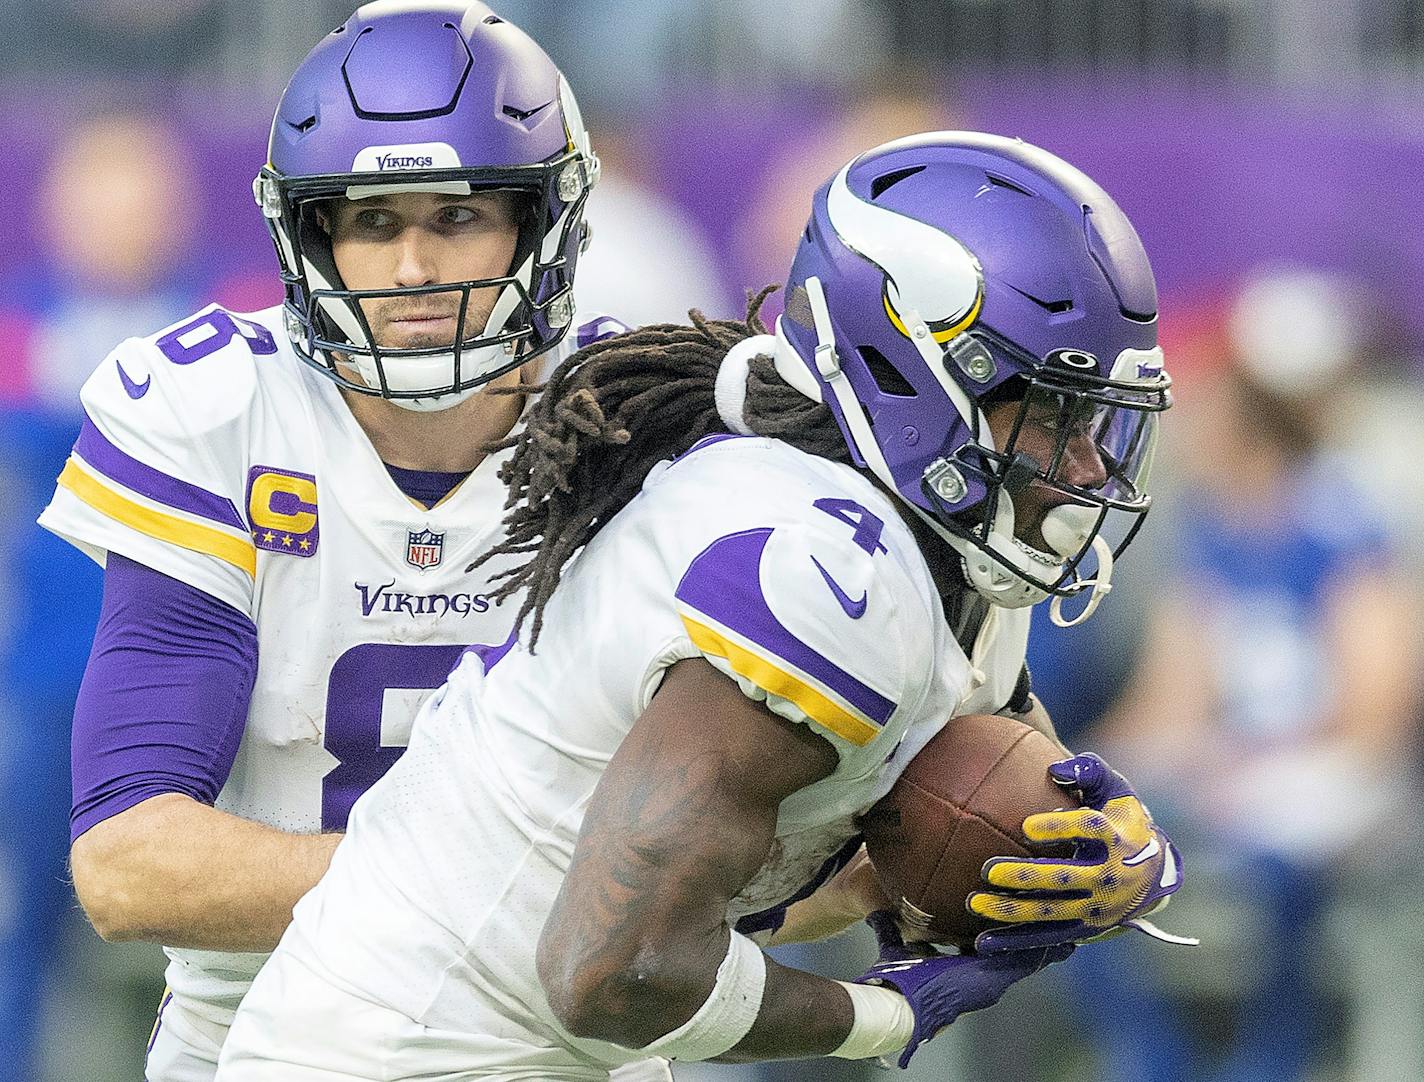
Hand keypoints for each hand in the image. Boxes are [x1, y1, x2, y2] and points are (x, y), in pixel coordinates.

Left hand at [855, 911, 1070, 1066]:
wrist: (897, 1005)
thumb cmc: (895, 981)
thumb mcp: (897, 948)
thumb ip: (889, 930)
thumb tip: (875, 911)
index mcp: (966, 969)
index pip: (994, 947)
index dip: (1007, 930)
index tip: (1022, 910)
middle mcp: (983, 977)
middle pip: (1016, 950)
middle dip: (1033, 932)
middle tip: (1057, 913)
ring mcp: (991, 981)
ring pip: (1025, 955)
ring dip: (1042, 938)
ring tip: (1067, 921)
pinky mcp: (994, 982)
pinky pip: (1025, 963)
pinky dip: (1041, 949)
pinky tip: (1060, 938)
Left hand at [966, 752, 1186, 951]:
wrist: (1156, 874)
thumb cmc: (1123, 821)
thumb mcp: (1116, 791)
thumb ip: (1090, 771)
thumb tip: (1056, 767)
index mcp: (1118, 839)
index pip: (1090, 830)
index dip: (1060, 828)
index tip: (1027, 826)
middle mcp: (1110, 876)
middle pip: (1066, 877)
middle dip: (1027, 877)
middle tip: (989, 870)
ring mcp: (1098, 908)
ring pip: (1052, 912)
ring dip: (1013, 910)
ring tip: (975, 902)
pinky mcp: (1085, 930)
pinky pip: (1047, 939)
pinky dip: (1015, 941)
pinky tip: (982, 941)